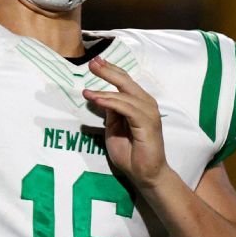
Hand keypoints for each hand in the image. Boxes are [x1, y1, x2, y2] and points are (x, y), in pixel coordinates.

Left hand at [83, 56, 171, 188]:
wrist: (145, 174)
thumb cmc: (130, 154)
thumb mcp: (114, 129)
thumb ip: (111, 113)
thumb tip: (103, 97)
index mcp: (140, 104)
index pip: (125, 82)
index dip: (111, 71)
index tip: (95, 62)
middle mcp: (147, 104)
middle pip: (126, 82)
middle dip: (108, 71)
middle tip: (92, 63)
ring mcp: (149, 113)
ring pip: (125, 95)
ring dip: (105, 90)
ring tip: (86, 90)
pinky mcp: (148, 124)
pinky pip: (127, 109)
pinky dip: (111, 102)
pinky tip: (97, 100)